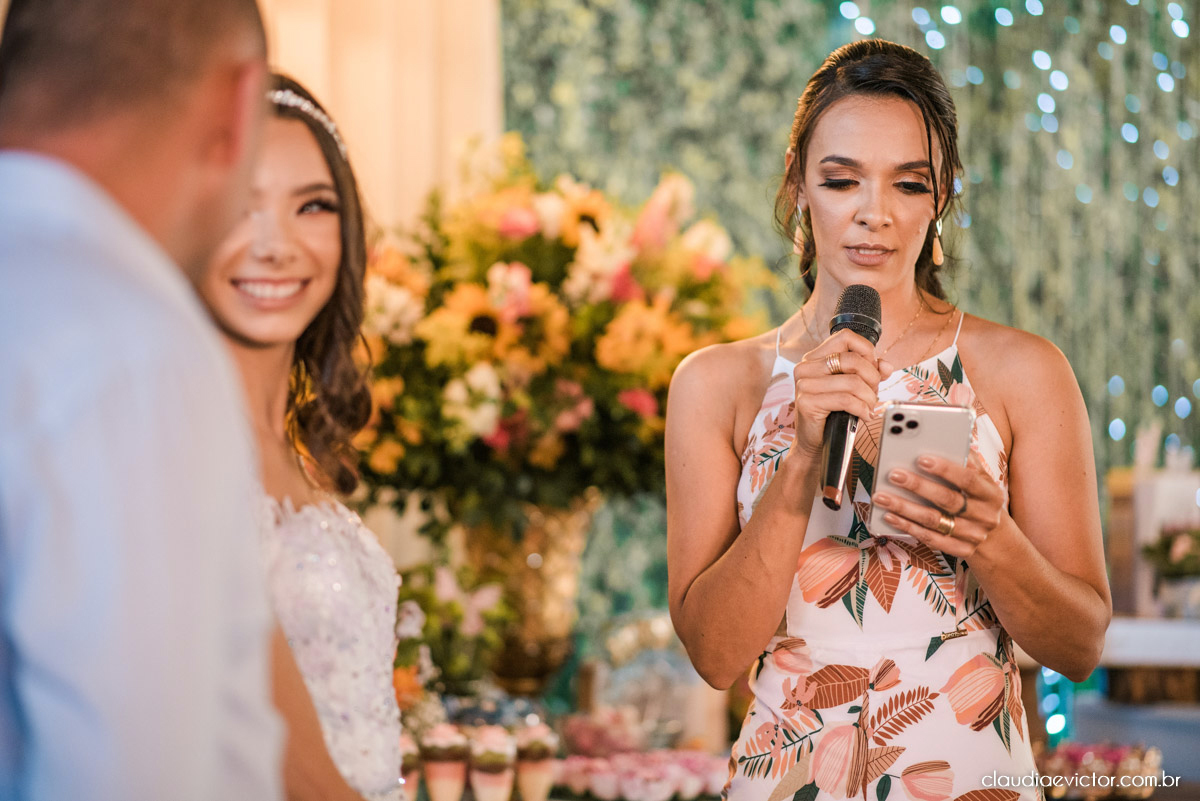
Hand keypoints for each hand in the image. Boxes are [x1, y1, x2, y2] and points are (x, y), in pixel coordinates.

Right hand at [790, 328, 893, 457]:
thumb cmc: (833, 413)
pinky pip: (846, 400)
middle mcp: (805, 367)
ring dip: (868, 397)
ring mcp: (804, 385)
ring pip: (852, 381)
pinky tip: (864, 415)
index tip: (872, 369)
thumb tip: (885, 365)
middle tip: (873, 393)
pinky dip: (862, 408)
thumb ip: (869, 372)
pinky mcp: (807, 402)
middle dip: (872, 378)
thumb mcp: (853, 388)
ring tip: (868, 407)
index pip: (845, 337)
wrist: (815, 442)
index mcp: (814, 358)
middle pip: (852, 359)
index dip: (866, 351)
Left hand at [871, 451, 1006, 558]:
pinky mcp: (961, 550)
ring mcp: (973, 535)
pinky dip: (907, 527)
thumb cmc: (977, 498)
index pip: (969, 479)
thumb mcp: (980, 480)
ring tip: (881, 496)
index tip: (921, 458)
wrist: (995, 537)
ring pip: (934, 521)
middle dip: (918, 486)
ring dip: (904, 508)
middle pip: (948, 500)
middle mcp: (985, 516)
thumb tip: (948, 436)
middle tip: (894, 474)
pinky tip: (889, 516)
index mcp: (991, 493)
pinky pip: (930, 539)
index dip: (945, 469)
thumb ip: (966, 460)